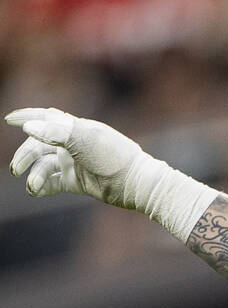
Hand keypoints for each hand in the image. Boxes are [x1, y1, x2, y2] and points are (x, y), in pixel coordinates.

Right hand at [7, 107, 145, 205]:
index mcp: (75, 129)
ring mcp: (74, 163)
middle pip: (39, 146)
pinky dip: (42, 186)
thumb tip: (28, 128)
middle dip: (25, 155)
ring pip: (44, 166)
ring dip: (34, 174)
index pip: (46, 118)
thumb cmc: (112, 155)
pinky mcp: (77, 181)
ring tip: (32, 184)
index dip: (27, 117)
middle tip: (15, 169)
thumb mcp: (84, 139)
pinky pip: (53, 183)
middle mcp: (72, 145)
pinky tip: (34, 191)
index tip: (9, 120)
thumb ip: (55, 132)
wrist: (134, 182)